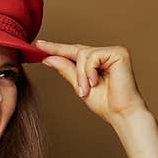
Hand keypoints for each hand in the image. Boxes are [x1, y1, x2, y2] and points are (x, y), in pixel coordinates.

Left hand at [33, 40, 149, 125]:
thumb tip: (49, 58)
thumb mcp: (79, 85)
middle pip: (76, 51)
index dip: (56, 48)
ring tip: (87, 90)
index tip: (38, 44)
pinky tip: (97, 83)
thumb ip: (66, 70)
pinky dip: (89, 72)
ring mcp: (112, 51)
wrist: (119, 113)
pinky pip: (92, 57)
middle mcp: (104, 53)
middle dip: (66, 62)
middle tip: (60, 68)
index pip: (73, 52)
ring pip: (82, 55)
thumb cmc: (104, 103)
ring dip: (81, 76)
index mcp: (96, 61)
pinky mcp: (118, 52)